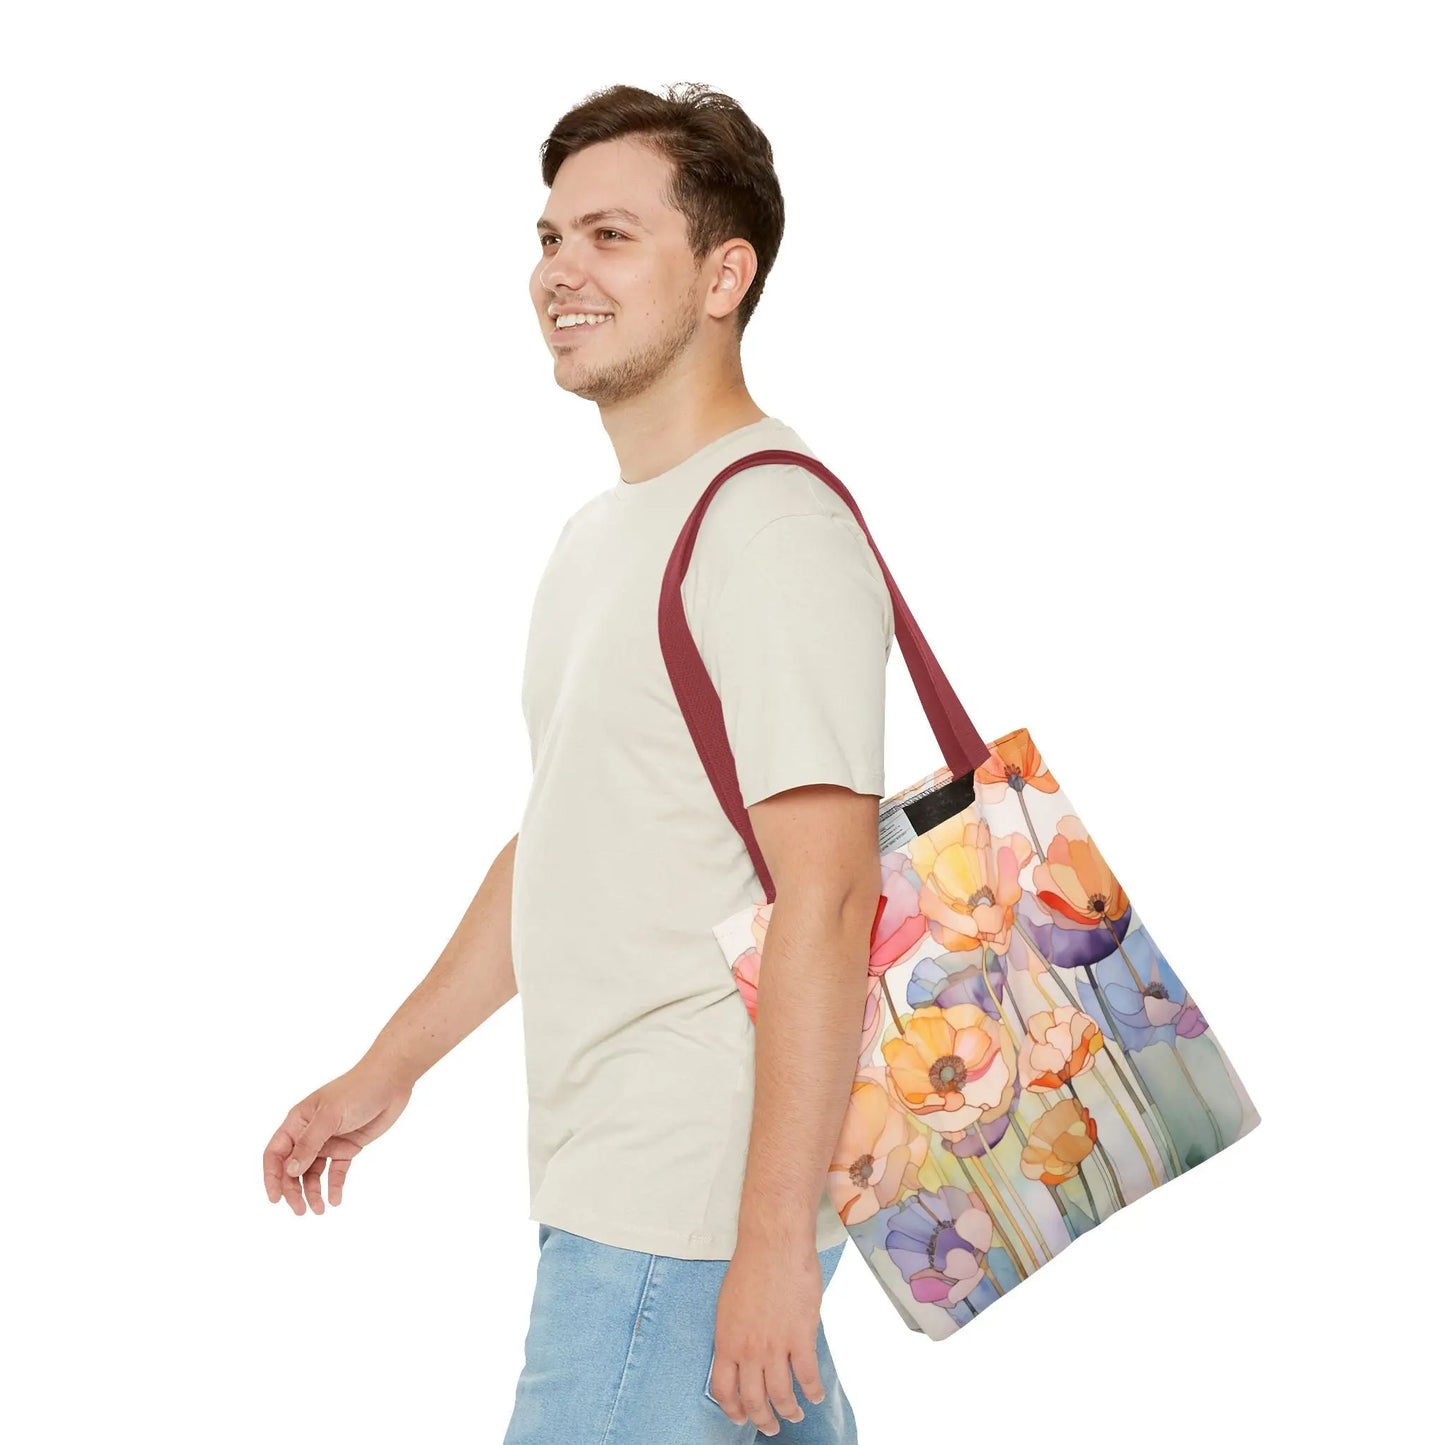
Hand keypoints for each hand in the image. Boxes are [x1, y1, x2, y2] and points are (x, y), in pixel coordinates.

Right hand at [262, 1060, 412, 1214]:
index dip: (272, 1176)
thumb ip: (309, 1144)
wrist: (391, 1081)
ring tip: (320, 1210)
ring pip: (313, 1173)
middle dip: (294, 1190)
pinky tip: (335, 1200)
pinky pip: (336, 1171)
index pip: (276, 1153)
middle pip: (293, 1168)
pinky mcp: (348, 1147)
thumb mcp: (330, 1116)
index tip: (275, 1199)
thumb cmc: (357, 1090)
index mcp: (298, 1121)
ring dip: (313, 1192)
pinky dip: (334, 1186)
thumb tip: (289, 1171)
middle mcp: (310, 1133)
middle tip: (301, 1211)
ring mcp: (329, 1141)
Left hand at [708, 1235, 826, 1437]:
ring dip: (789, 1411)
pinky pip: (808, 1376)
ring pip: (782, 1395)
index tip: (741, 1417)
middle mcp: (748, 1350)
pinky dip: (812, 1391)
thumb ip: (735, 1335)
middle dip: (763, 1420)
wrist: (774, 1244)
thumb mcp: (729, 1305)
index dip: (733, 1410)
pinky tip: (815, 1395)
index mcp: (726, 1341)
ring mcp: (775, 1346)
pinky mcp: (801, 1337)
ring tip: (794, 1414)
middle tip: (771, 1426)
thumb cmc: (751, 1266)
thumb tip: (743, 1355)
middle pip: (754, 1400)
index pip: (723, 1390)